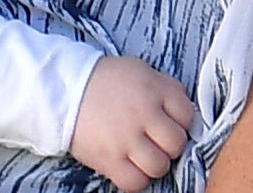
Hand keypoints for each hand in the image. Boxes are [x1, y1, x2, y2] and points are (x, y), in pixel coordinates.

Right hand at [67, 55, 193, 191]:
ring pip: (159, 166)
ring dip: (154, 163)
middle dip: (170, 145)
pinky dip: (136, 179)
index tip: (169, 123)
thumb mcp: (140, 71)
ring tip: (143, 155)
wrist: (65, 88)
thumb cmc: (106, 80)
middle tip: (157, 141)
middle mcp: (143, 114)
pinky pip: (135, 183)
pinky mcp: (108, 160)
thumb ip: (165, 88)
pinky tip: (130, 167)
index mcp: (154, 90)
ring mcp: (126, 139)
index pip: (187, 115)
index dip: (181, 122)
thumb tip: (185, 113)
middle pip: (176, 144)